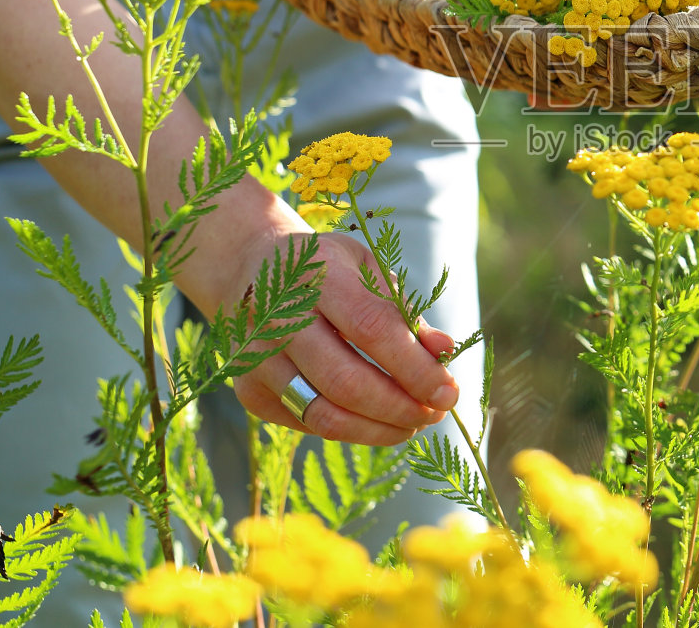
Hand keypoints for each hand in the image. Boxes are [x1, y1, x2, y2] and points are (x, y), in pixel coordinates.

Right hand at [230, 231, 460, 444]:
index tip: (449, 392)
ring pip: (324, 415)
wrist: (250, 269)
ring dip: (379, 429)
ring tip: (414, 423)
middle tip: (435, 414)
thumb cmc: (326, 270)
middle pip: (346, 382)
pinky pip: (308, 424)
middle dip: (401, 407)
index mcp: (316, 275)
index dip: (414, 367)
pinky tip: (376, 418)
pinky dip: (352, 428)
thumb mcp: (368, 269)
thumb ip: (403, 311)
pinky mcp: (249, 391)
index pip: (371, 329)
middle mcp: (277, 317)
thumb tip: (444, 352)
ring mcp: (256, 358)